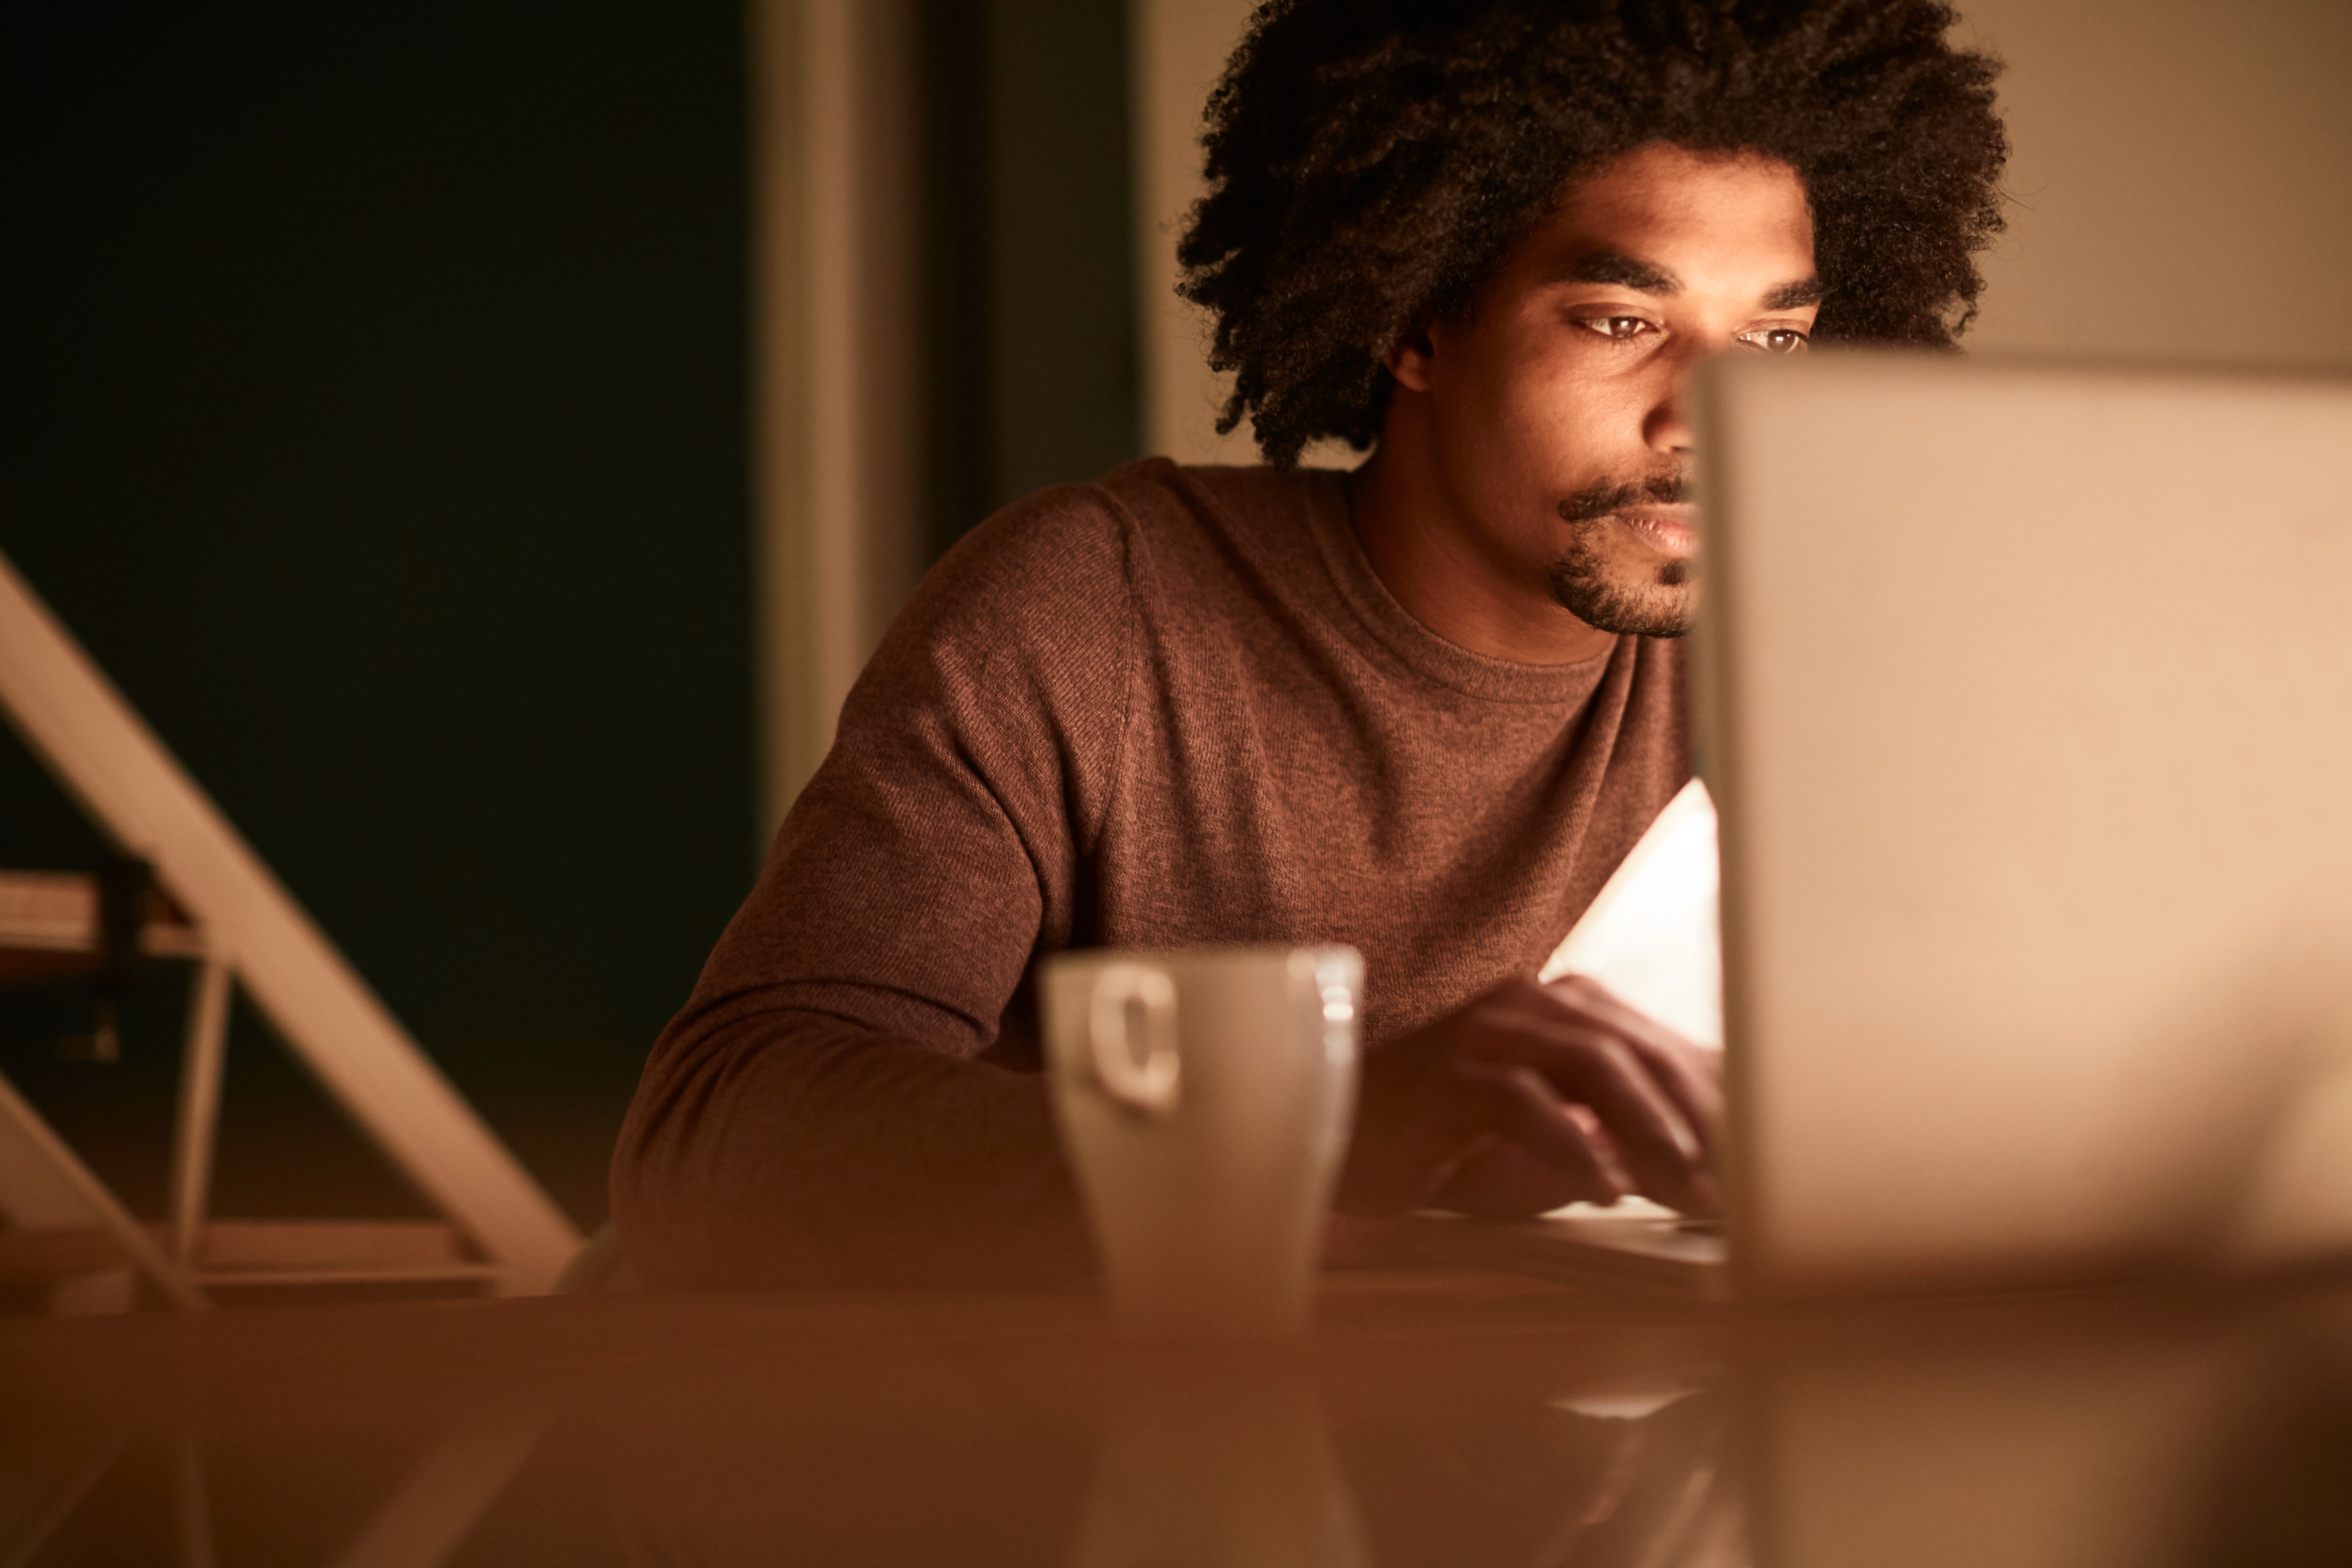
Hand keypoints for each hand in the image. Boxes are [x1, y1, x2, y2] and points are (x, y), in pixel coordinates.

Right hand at [1334, 974, 1720, 1219]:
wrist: (1330, 1140)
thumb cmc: (1439, 1144)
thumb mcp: (1538, 1143)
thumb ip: (1606, 1140)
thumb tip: (1693, 1169)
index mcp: (1550, 1007)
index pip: (1648, 1046)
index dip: (1706, 1103)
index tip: (1748, 1162)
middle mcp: (1522, 1004)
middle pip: (1632, 1049)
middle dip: (1692, 1119)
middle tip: (1731, 1185)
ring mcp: (1481, 1034)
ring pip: (1590, 1061)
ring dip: (1647, 1128)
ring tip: (1685, 1183)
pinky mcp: (1444, 1076)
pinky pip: (1523, 1101)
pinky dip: (1572, 1144)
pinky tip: (1604, 1187)